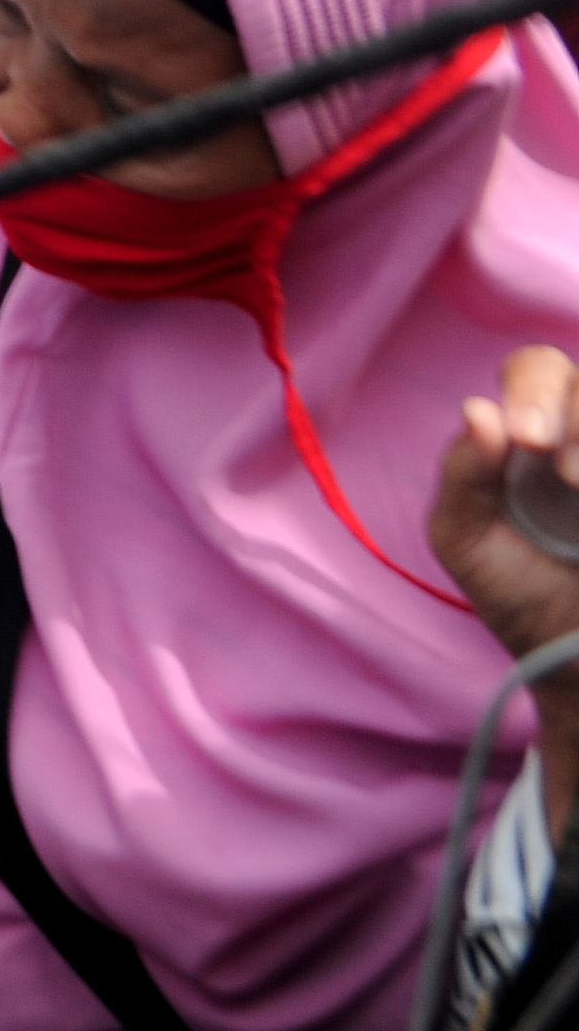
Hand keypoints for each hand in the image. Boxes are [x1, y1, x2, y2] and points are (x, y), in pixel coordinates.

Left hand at [431, 346, 578, 831]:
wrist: (574, 661)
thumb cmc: (516, 592)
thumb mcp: (466, 537)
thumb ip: (464, 473)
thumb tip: (479, 409)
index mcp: (535, 431)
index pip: (537, 369)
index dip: (532, 389)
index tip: (524, 440)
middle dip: (567, 408)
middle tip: (555, 462)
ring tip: (577, 483)